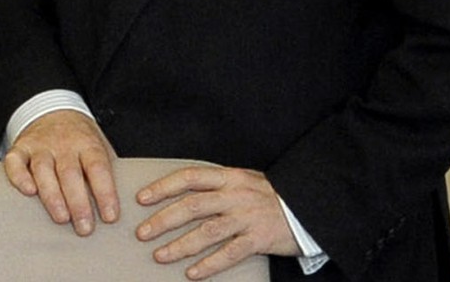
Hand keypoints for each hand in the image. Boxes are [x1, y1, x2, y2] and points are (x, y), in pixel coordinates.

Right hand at [3, 109, 118, 235]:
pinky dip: (19, 177)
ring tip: (62, 218)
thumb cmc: (80, 138)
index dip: (105, 193)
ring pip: (43, 170)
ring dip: (52, 196)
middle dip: (78, 203)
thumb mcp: (99, 145)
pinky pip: (15, 162)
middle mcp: (63, 143)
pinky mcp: (20, 148)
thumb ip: (106, 170)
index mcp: (87, 143)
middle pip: (70, 173)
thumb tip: (114, 206)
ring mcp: (40, 145)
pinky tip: (28, 192)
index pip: (98, 168)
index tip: (110, 217)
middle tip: (84, 228)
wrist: (53, 109)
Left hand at [135, 165, 298, 279]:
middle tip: (142, 232)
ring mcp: (246, 217)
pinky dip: (209, 264)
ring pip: (207, 232)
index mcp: (228, 177)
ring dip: (180, 245)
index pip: (189, 177)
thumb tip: (182, 192)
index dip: (163, 187)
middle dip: (164, 220)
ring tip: (160, 255)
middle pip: (192, 206)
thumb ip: (217, 185)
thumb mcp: (244, 180)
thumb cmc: (270, 195)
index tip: (141, 198)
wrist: (308, 208)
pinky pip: (229, 254)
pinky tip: (192, 273)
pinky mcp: (258, 239)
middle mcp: (235, 195)